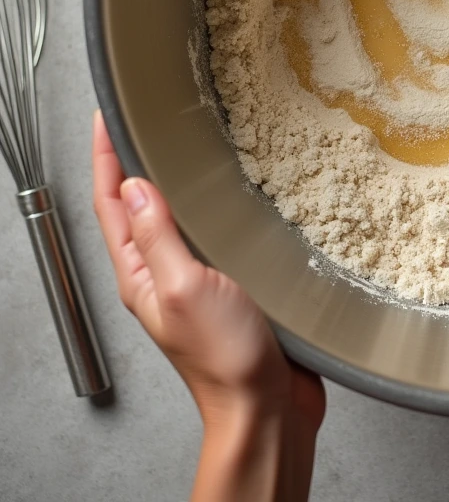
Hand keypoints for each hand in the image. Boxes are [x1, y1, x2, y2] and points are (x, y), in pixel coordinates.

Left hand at [92, 112, 324, 501]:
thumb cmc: (224, 356)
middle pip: (138, 208)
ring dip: (175, 183)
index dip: (105, 159)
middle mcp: (164, 273)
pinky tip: (234, 195)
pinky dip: (214, 207)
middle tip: (143, 121)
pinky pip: (214, 235)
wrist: (265, 405)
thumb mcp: (184, 286)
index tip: (106, 118)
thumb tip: (133, 185)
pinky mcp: (232, 284)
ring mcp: (197, 279)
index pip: (112, 205)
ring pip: (178, 218)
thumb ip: (158, 236)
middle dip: (134, 163)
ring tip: (184, 146)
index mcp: (142, 274)